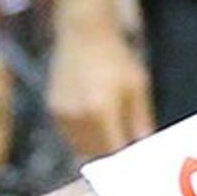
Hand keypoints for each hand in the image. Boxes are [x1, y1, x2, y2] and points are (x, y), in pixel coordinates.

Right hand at [48, 6, 157, 162]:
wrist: (84, 34)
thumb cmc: (115, 58)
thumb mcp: (137, 88)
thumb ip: (140, 122)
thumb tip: (144, 147)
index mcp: (100, 112)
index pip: (113, 151)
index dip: (125, 159)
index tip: (136, 161)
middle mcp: (77, 117)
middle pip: (96, 153)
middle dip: (112, 154)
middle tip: (127, 149)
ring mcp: (61, 115)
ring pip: (80, 147)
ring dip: (96, 147)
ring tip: (113, 132)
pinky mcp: (52, 110)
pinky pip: (70, 135)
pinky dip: (83, 136)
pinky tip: (97, 122)